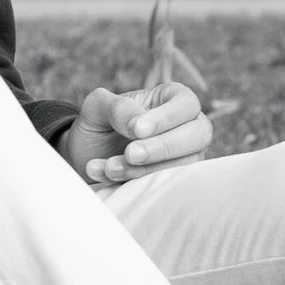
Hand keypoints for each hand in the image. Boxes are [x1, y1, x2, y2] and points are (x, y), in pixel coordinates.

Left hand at [62, 82, 211, 185]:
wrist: (86, 157)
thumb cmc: (98, 124)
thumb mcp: (97, 108)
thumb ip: (117, 108)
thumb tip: (137, 125)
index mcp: (171, 99)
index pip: (186, 104)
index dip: (166, 118)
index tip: (137, 130)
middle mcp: (186, 126)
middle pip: (198, 135)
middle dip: (163, 147)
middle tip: (130, 154)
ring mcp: (185, 156)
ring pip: (185, 165)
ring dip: (145, 169)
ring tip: (109, 167)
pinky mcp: (174, 181)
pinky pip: (168, 186)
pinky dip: (135, 183)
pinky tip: (106, 176)